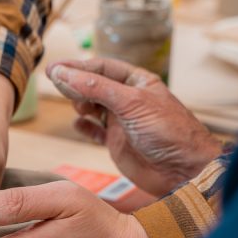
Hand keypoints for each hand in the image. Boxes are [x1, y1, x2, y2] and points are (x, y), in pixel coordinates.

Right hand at [47, 58, 221, 195]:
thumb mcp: (130, 103)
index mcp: (137, 81)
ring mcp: (123, 121)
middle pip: (94, 85)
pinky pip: (95, 131)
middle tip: (52, 81)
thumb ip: (95, 87)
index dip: (77, 66)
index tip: (54, 68)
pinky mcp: (117, 143)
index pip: (101, 68)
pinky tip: (78, 124)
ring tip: (75, 106)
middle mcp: (128, 99)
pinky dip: (84, 127)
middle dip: (74, 83)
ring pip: (92, 107)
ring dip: (80, 103)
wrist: (184, 171)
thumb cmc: (168, 132)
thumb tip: (62, 73)